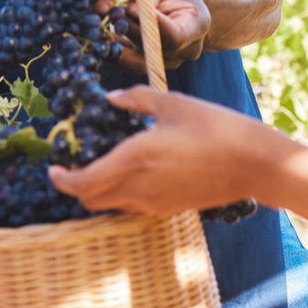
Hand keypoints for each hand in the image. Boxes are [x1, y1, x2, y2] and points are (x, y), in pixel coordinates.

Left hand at [47, 86, 277, 213]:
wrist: (254, 164)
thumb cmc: (214, 127)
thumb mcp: (173, 103)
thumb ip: (136, 99)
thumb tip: (111, 98)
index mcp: (134, 159)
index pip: (82, 183)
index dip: (61, 179)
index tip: (53, 167)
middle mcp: (138, 188)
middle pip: (91, 199)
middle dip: (77, 184)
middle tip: (76, 161)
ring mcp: (154, 203)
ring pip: (111, 203)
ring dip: (100, 188)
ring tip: (105, 159)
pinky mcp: (169, 209)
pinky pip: (133, 204)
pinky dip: (122, 191)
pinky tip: (136, 168)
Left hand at [101, 0, 209, 72]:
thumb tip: (110, 5)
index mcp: (196, 25)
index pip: (174, 37)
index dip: (150, 26)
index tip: (129, 7)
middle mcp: (186, 50)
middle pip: (155, 52)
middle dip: (128, 32)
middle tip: (109, 12)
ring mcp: (167, 61)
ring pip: (139, 62)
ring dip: (116, 45)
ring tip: (99, 26)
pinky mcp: (148, 64)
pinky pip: (129, 63)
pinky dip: (114, 50)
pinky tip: (100, 36)